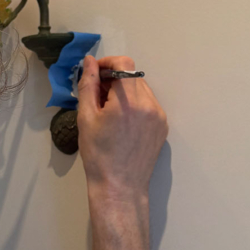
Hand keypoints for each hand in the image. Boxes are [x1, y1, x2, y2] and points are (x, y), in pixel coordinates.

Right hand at [77, 55, 167, 203]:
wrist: (119, 187)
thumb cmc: (98, 155)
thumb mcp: (86, 118)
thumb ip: (88, 85)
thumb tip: (90, 62)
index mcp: (129, 101)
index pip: (124, 64)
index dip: (108, 63)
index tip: (96, 74)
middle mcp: (149, 105)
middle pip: (132, 75)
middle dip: (114, 79)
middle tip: (97, 96)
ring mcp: (160, 116)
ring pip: (141, 89)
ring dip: (124, 91)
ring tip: (109, 112)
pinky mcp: (163, 126)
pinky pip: (148, 104)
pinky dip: (135, 105)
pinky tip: (122, 122)